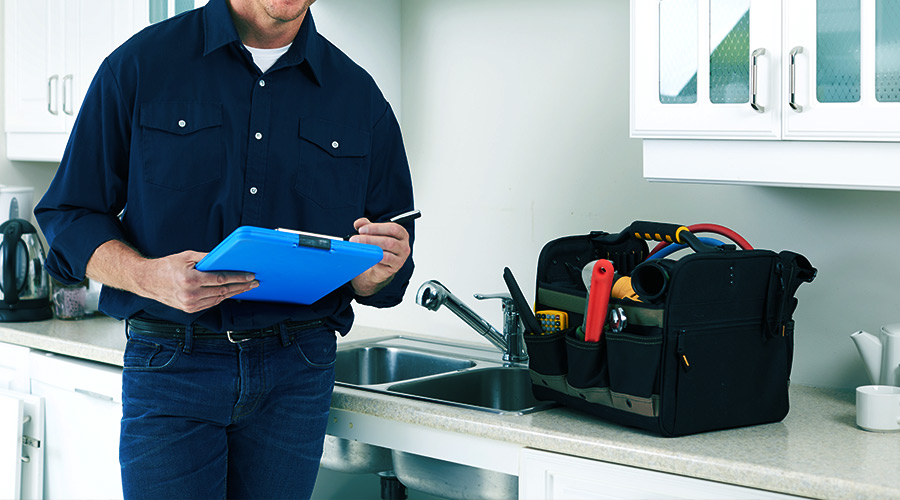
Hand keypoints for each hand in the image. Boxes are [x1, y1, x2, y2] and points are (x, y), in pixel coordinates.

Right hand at [86, 240, 257, 314]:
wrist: (147, 281)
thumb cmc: (167, 266)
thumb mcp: (188, 256)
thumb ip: (208, 258)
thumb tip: (226, 258)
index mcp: (190, 279)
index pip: (221, 279)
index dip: (238, 278)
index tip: (250, 275)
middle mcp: (190, 294)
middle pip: (223, 290)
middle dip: (242, 286)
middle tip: (254, 282)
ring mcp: (190, 304)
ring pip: (219, 299)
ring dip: (235, 293)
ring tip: (247, 287)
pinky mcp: (189, 309)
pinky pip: (211, 303)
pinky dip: (223, 297)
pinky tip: (231, 292)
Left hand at [348, 217, 410, 296]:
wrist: (380, 266)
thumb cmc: (380, 247)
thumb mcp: (374, 234)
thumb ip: (366, 225)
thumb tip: (358, 223)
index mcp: (401, 234)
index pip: (392, 228)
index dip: (376, 228)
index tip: (361, 230)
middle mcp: (404, 246)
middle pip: (389, 241)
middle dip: (370, 239)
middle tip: (355, 239)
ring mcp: (401, 258)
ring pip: (387, 253)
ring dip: (371, 249)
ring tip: (358, 248)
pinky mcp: (395, 267)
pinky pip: (385, 263)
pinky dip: (375, 258)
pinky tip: (366, 256)